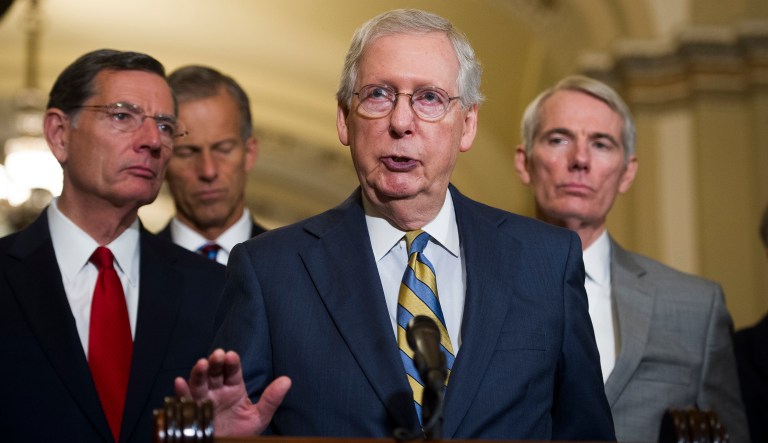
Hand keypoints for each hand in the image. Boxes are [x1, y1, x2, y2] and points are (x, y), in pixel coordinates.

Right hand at [175, 349, 291, 435]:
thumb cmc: (241, 433)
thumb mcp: (259, 417)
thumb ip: (271, 399)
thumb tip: (287, 380)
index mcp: (233, 388)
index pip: (233, 371)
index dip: (231, 363)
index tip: (231, 355)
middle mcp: (216, 390)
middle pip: (215, 372)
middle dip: (216, 363)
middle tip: (218, 355)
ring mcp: (202, 400)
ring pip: (199, 382)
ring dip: (199, 372)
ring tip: (201, 364)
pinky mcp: (190, 412)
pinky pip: (184, 400)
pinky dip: (181, 391)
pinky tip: (179, 382)